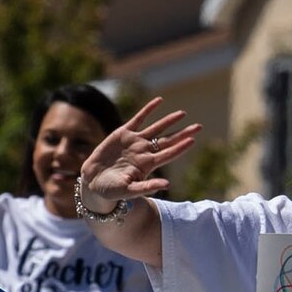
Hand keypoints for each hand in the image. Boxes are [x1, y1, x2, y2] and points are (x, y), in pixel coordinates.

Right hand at [76, 97, 201, 213]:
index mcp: (147, 165)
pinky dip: (148, 109)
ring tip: (183, 113)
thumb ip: (147, 187)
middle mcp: (144, 152)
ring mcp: (135, 142)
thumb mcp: (128, 191)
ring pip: (156, 128)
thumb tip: (168, 186)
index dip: (180, 147)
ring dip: (169, 120)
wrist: (93, 181)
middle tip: (199, 127)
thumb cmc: (111, 191)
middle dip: (183, 133)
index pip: (168, 154)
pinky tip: (159, 100)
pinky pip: (138, 118)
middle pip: (168, 140)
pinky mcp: (123, 133)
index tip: (192, 140)